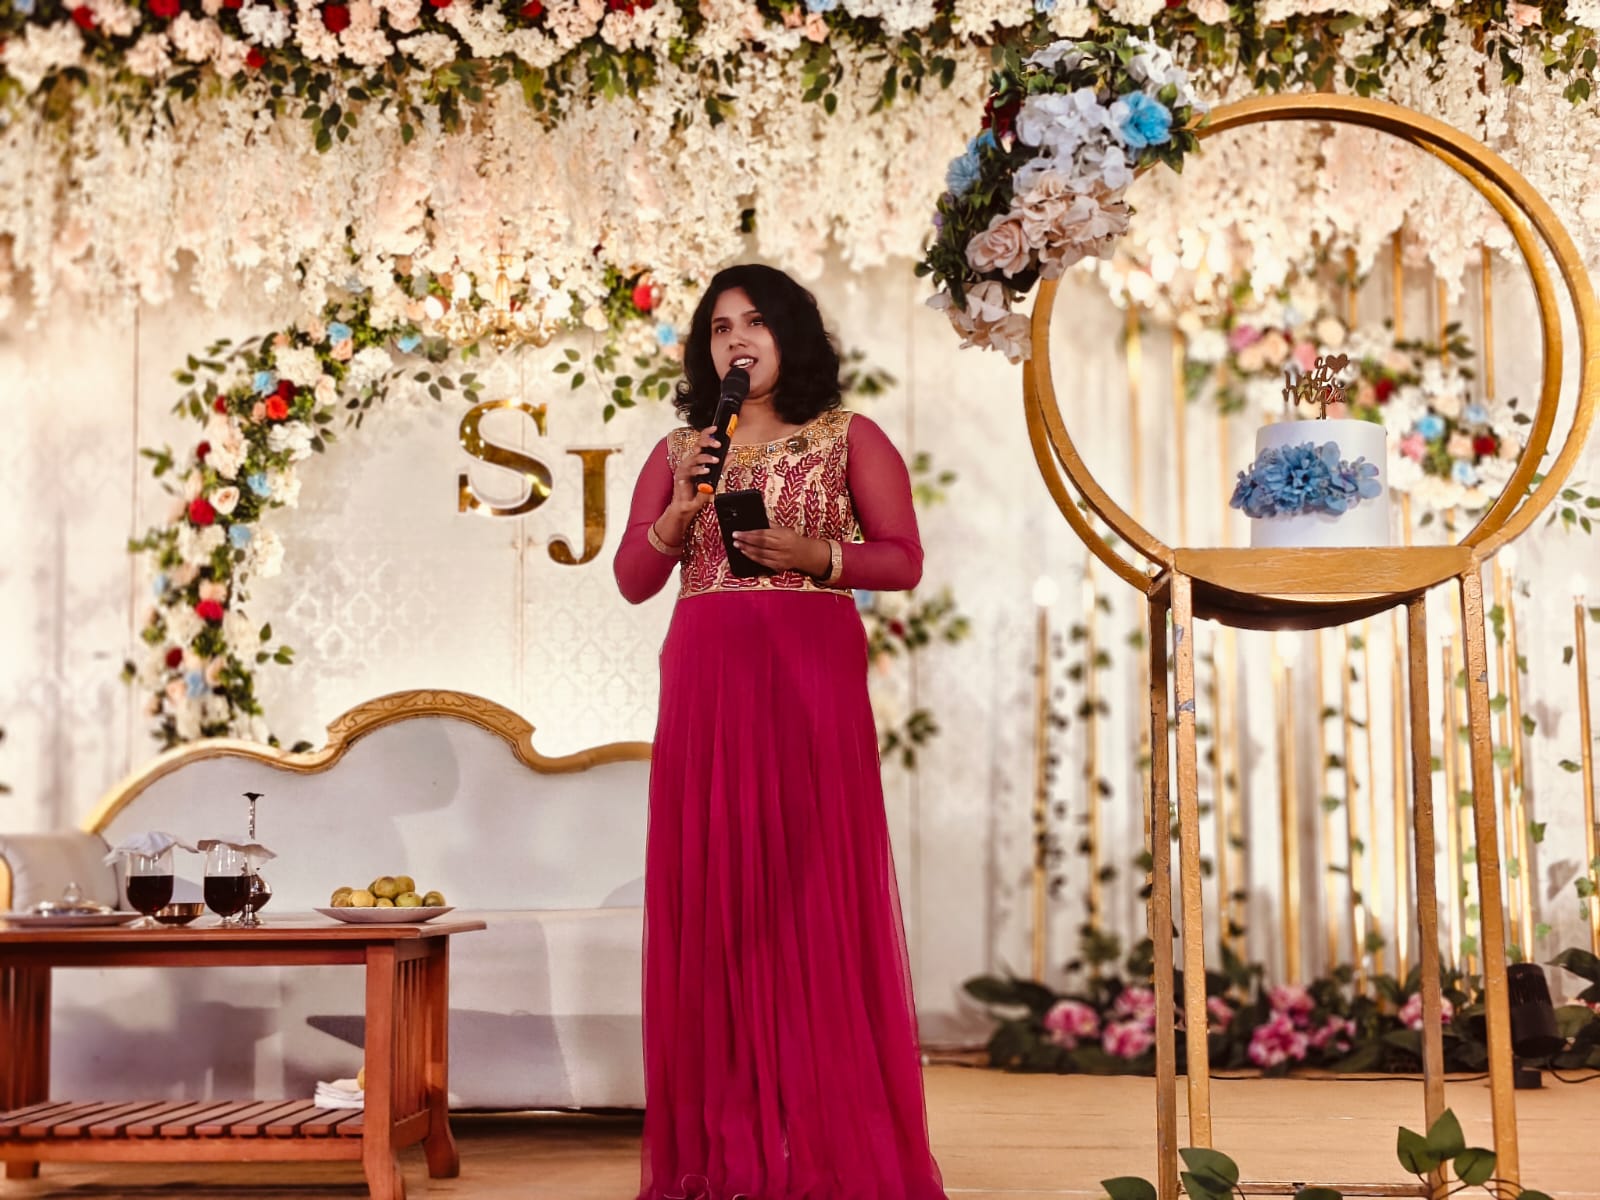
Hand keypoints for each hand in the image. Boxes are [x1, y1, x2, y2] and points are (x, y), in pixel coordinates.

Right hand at [658, 426, 720, 544]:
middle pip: (698, 444)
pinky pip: (690, 470)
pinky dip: (699, 470)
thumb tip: (732, 454)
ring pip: (695, 456)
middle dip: (708, 442)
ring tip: (716, 461)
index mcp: (698, 458)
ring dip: (706, 457)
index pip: (702, 441)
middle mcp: (690, 460)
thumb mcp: (715, 478)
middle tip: (718, 444)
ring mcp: (685, 468)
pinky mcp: (680, 476)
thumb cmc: (699, 493)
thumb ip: (723, 466)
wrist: (687, 507)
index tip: (716, 428)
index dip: (708, 433)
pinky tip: (707, 471)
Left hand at [732, 528, 830, 576]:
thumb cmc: (792, 539)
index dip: (749, 534)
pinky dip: (753, 558)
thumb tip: (758, 519)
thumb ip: (770, 525)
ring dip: (747, 550)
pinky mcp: (778, 566)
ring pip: (760, 554)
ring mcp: (779, 558)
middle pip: (760, 544)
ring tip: (738, 545)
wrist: (804, 553)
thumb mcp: (783, 529)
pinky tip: (746, 554)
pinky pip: (763, 562)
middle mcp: (781, 547)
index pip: (762, 534)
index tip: (738, 532)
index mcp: (782, 536)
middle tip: (735, 539)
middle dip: (746, 541)